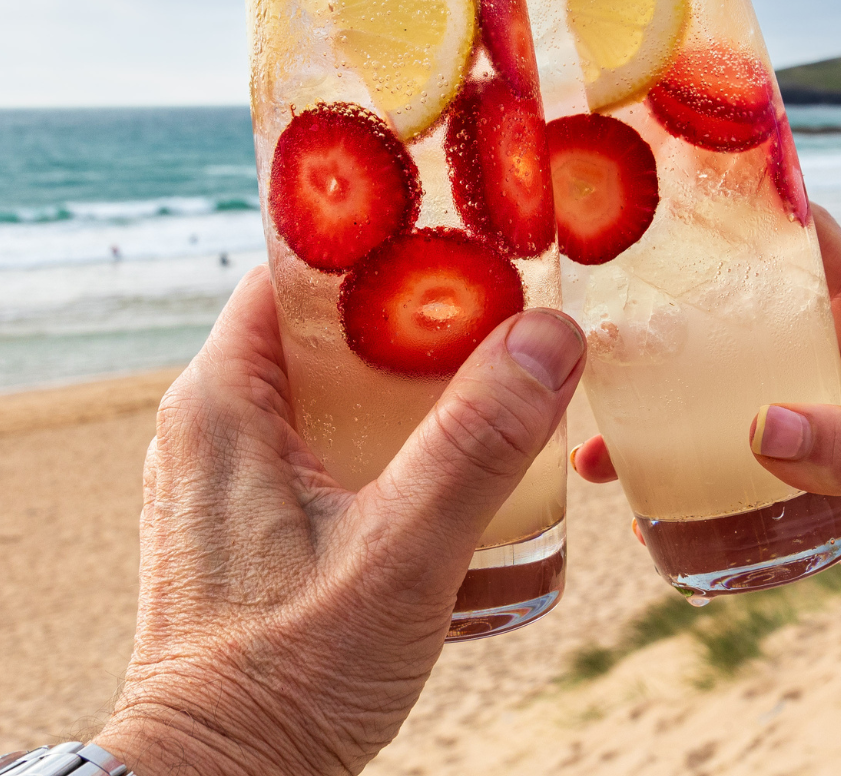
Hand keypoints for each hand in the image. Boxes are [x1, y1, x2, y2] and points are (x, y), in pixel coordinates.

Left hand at [96, 265, 584, 775]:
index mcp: (223, 400)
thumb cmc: (285, 679)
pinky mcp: (255, 512)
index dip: (373, 245)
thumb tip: (550, 338)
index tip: (454, 235)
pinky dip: (386, 424)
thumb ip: (476, 444)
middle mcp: (215, 420)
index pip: (293, 271)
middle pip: (321, 323)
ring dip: (404, 374)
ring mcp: (232, 468)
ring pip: (328, 380)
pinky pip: (325, 433)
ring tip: (486, 370)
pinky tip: (448, 450)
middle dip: (408, 313)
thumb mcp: (398, 555)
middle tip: (495, 305)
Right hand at [573, 207, 840, 714]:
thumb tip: (758, 427)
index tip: (682, 200)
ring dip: (679, 414)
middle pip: (755, 324)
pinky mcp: (815, 488)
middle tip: (611, 326)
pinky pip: (746, 475)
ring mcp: (828, 429)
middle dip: (686, 323)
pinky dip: (700, 482)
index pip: (816, 247)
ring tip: (608, 433)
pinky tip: (649, 497)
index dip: (757, 215)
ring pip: (738, 401)